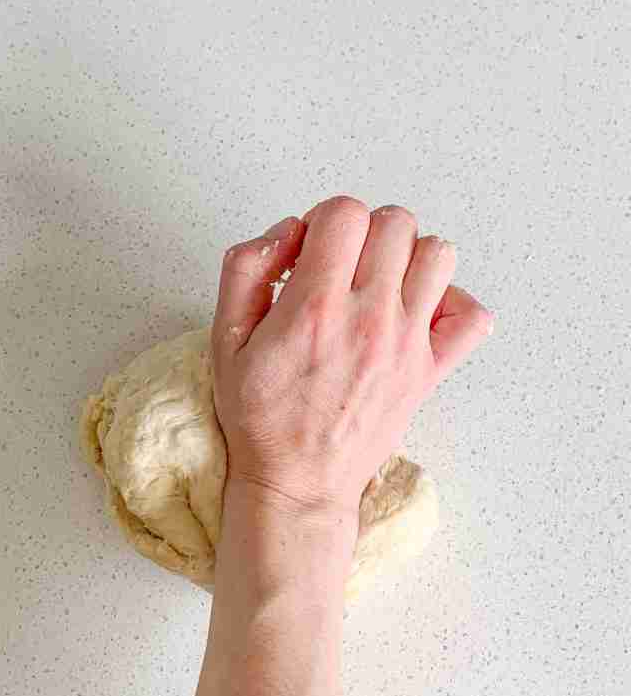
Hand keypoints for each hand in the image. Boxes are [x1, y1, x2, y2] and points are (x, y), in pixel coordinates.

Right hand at [212, 196, 493, 521]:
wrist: (298, 482)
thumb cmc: (260, 416)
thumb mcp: (223, 338)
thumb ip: (245, 269)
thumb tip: (288, 230)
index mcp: (315, 307)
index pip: (345, 213)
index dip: (324, 219)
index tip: (312, 249)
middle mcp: (369, 318)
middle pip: (395, 223)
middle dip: (365, 231)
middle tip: (342, 264)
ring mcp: (407, 343)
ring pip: (439, 254)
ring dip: (408, 256)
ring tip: (380, 283)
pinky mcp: (430, 370)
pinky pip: (472, 316)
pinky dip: (452, 303)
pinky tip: (418, 313)